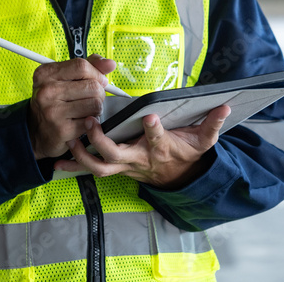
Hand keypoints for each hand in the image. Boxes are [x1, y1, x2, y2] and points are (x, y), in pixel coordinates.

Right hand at [28, 55, 115, 159]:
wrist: (37, 131)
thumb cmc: (55, 101)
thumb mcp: (65, 78)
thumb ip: (89, 66)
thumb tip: (110, 63)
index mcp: (46, 74)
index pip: (82, 66)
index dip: (97, 73)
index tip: (100, 80)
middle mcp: (46, 91)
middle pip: (92, 86)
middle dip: (99, 93)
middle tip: (91, 98)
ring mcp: (52, 111)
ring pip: (95, 104)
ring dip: (97, 108)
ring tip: (86, 110)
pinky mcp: (62, 130)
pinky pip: (91, 121)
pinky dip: (91, 121)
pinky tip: (81, 121)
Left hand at [54, 105, 230, 188]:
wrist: (178, 177)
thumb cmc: (187, 154)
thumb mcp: (204, 140)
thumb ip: (212, 124)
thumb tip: (225, 107)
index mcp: (161, 148)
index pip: (158, 139)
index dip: (153, 130)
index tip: (149, 116)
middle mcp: (140, 159)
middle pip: (117, 156)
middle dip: (102, 141)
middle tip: (92, 124)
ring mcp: (126, 165)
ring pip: (101, 167)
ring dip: (83, 156)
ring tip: (71, 139)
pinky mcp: (117, 167)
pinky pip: (93, 169)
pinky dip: (75, 166)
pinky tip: (58, 160)